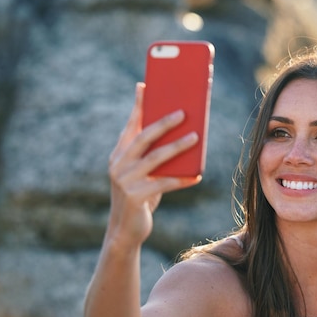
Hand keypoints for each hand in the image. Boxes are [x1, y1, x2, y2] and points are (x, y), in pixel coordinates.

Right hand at [106, 82, 200, 247]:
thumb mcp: (141, 172)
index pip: (130, 125)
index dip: (138, 106)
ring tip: (196, 137)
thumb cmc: (140, 194)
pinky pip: (164, 184)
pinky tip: (197, 175)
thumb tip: (180, 131)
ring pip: (155, 159)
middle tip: (183, 112)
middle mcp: (118, 164)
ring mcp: (125, 181)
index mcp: (119, 154)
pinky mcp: (135, 198)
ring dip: (177, 147)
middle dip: (164, 123)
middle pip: (143, 138)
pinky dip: (182, 179)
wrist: (125, 230)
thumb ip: (151, 153)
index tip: (145, 86)